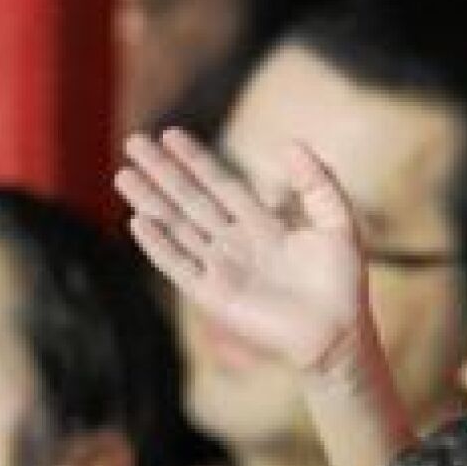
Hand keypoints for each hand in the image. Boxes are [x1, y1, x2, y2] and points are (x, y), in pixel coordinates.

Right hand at [115, 129, 368, 378]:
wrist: (338, 331)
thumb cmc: (342, 281)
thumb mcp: (337, 221)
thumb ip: (317, 182)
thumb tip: (291, 142)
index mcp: (261, 224)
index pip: (219, 184)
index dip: (196, 159)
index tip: (170, 134)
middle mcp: (234, 243)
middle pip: (190, 200)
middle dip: (162, 172)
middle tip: (134, 142)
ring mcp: (220, 268)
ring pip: (177, 227)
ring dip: (150, 201)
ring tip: (123, 174)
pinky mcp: (212, 295)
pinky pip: (179, 265)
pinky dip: (158, 244)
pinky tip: (138, 220)